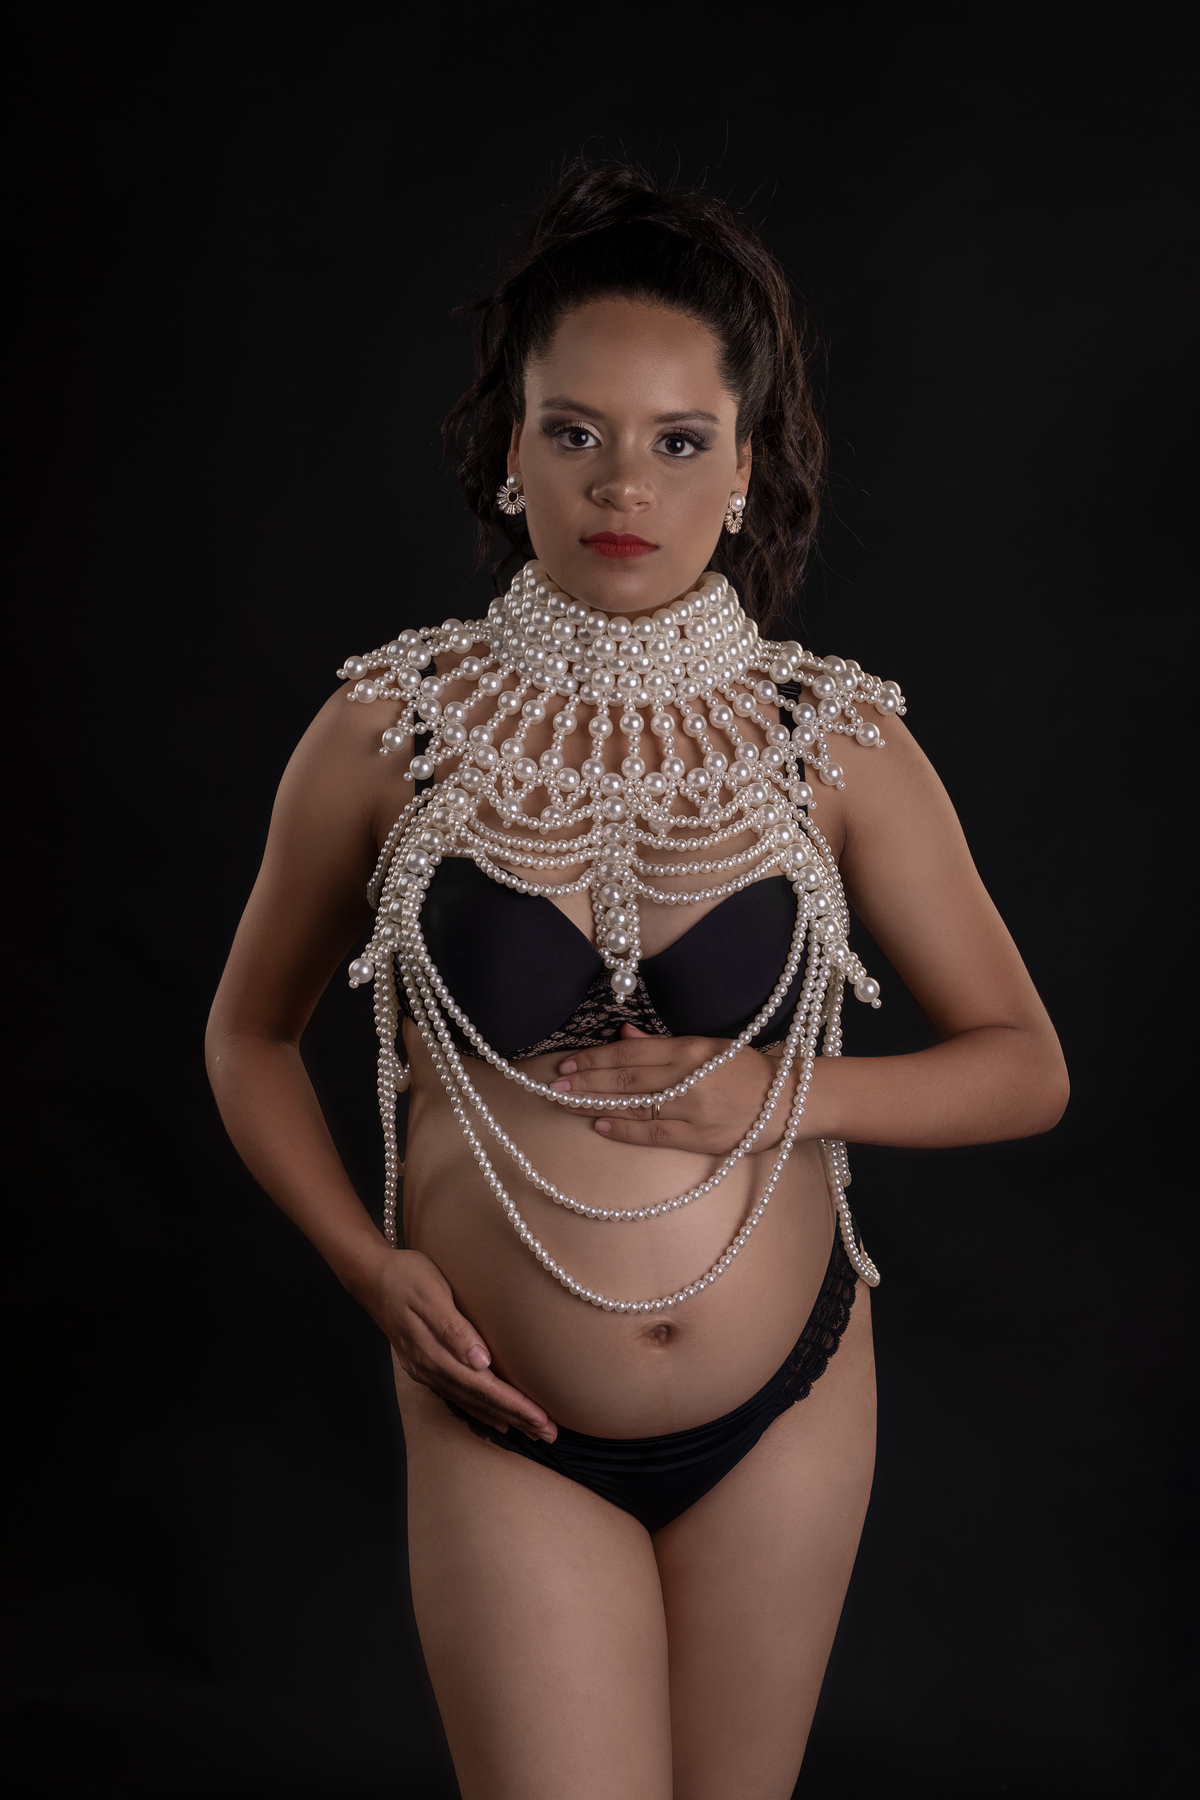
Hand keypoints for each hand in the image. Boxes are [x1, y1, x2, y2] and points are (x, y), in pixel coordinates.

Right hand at [365, 1246, 556, 1442]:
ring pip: (471, 1402)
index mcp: (436, 1353)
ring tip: (532, 1431)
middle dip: (517, 1418)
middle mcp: (431, 1368)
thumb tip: (480, 1361)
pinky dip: (481, 1410)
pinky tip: (497, 1419)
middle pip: (480, 1401)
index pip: (483, 1387)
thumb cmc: (407, 1276)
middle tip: (550, 1434)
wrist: (371, 1277)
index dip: (514, 1404)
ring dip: (503, 1417)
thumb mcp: (431, 1293)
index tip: (542, 1418)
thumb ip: (454, 1328)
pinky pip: (459, 1395)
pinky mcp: (426, 1365)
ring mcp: (427, 1370)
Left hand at [551, 1024, 794, 1154]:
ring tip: (566, 1104)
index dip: (595, 1058)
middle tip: (554, 1086)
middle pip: (626, 1079)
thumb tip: (623, 1035)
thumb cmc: (748, 1069)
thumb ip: (663, 1043)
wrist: (793, 1099)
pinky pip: (655, 1135)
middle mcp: (689, 1077)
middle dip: (586, 1082)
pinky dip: (625, 1130)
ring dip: (595, 1104)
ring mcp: (694, 1109)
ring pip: (634, 1106)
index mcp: (690, 1049)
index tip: (567, 1064)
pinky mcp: (702, 1138)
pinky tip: (600, 1124)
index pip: (631, 1053)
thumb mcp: (709, 1046)